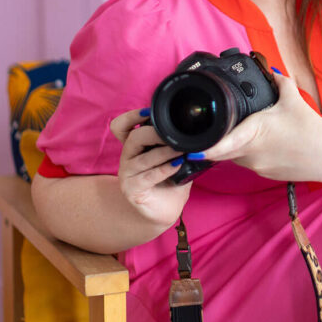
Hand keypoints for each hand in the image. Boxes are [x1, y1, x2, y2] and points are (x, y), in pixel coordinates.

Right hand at [110, 110, 192, 225]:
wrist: (165, 210)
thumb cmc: (170, 180)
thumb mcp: (174, 157)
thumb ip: (178, 143)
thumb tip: (199, 131)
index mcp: (134, 146)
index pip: (121, 126)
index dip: (132, 116)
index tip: (148, 112)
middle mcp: (127, 157)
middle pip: (133, 138)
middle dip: (154, 133)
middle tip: (174, 134)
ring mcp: (127, 175)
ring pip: (142, 158)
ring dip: (163, 152)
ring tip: (181, 151)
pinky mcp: (132, 190)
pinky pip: (147, 177)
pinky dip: (163, 170)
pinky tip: (177, 166)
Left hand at [201, 73, 321, 182]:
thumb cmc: (310, 127)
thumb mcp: (292, 98)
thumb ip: (279, 81)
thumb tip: (270, 70)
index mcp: (252, 133)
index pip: (218, 146)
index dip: (201, 148)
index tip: (188, 148)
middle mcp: (250, 154)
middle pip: (221, 151)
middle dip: (214, 143)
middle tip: (207, 133)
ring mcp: (257, 167)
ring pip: (235, 157)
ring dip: (232, 147)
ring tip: (238, 133)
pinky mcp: (266, 174)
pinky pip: (249, 163)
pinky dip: (249, 153)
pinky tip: (261, 144)